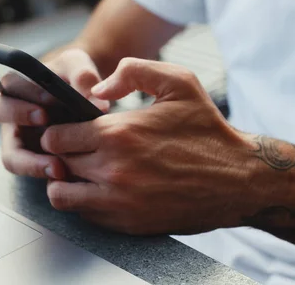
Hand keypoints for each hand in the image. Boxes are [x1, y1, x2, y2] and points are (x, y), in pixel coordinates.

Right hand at [0, 49, 109, 179]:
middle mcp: (12, 109)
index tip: (48, 100)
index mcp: (19, 83)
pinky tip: (65, 173)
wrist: (82, 92)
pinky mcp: (31, 155)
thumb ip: (85, 78)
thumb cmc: (74, 74)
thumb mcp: (80, 67)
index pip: (9, 85)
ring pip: (10, 153)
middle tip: (45, 119)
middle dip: (19, 115)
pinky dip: (43, 171)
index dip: (25, 90)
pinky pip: (29, 168)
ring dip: (30, 162)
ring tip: (58, 167)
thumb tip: (97, 105)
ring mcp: (19, 135)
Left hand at [40, 58, 261, 234]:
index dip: (59, 130)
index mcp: (117, 133)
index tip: (70, 129)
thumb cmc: (207, 130)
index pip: (56, 136)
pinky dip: (87, 201)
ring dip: (67, 181)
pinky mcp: (128, 224)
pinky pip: (86, 215)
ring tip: (83, 171)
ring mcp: (118, 201)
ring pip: (62, 194)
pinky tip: (104, 187)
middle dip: (62, 154)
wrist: (238, 179)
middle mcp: (112, 170)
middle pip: (57, 163)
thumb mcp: (178, 82)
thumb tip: (98, 87)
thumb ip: (132, 71)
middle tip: (77, 148)